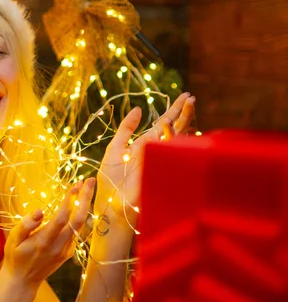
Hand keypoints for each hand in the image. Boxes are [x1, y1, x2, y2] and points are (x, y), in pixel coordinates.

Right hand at [2, 178, 94, 287]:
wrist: (23, 281)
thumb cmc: (15, 257)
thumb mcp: (12, 239)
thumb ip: (25, 225)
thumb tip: (39, 211)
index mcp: (44, 241)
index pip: (61, 218)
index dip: (70, 200)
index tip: (76, 185)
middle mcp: (58, 246)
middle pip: (78, 220)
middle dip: (85, 198)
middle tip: (90, 181)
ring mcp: (65, 250)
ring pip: (80, 225)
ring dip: (85, 205)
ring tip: (86, 187)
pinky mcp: (68, 252)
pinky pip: (77, 232)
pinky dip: (80, 216)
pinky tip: (79, 204)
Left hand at [96, 92, 195, 226]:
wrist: (110, 205)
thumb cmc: (109, 181)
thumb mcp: (114, 149)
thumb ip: (126, 129)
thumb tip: (138, 108)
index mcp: (145, 145)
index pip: (163, 124)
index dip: (174, 110)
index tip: (185, 96)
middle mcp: (156, 152)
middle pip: (174, 128)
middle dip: (184, 113)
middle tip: (192, 97)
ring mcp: (160, 161)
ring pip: (176, 138)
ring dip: (183, 120)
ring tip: (189, 103)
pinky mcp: (160, 171)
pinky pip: (169, 152)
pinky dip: (170, 138)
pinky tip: (171, 125)